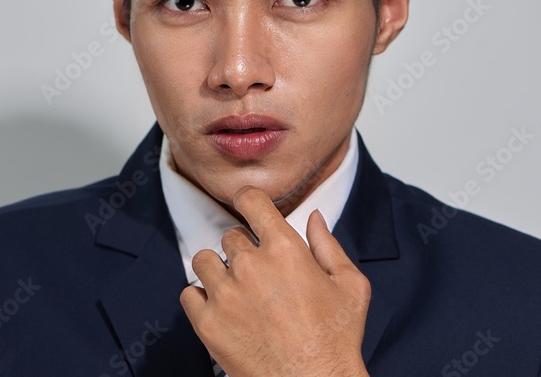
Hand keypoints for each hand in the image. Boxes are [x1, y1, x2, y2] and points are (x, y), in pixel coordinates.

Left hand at [179, 186, 370, 376]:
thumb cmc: (337, 340)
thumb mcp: (350, 286)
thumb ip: (329, 245)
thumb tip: (314, 217)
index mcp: (285, 249)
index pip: (250, 200)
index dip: (248, 200)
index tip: (247, 206)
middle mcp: (251, 266)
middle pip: (231, 237)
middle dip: (244, 250)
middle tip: (259, 275)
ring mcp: (226, 295)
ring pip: (204, 260)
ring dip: (218, 270)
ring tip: (237, 290)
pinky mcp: (208, 323)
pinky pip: (189, 293)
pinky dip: (202, 298)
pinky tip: (222, 309)